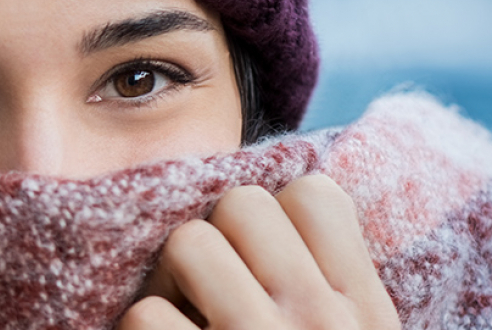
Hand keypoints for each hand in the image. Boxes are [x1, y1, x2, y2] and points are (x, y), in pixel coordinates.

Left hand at [120, 175, 400, 328]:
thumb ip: (331, 284)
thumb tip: (282, 205)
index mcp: (366, 312)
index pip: (316, 194)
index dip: (274, 215)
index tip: (260, 257)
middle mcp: (318, 321)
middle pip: (243, 204)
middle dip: (216, 238)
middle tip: (210, 285)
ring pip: (188, 243)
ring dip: (171, 281)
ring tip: (183, 314)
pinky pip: (145, 313)